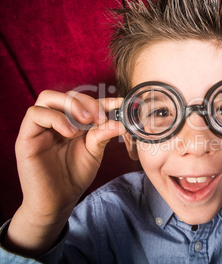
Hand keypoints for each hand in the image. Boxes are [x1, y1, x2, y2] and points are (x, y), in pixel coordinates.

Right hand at [6, 90, 125, 254]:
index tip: (119, 103)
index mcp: (71, 122)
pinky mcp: (26, 137)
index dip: (102, 100)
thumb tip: (121, 123)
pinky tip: (70, 133)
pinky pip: (35, 114)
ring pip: (47, 98)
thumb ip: (103, 134)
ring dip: (71, 106)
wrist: (58, 201)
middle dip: (86, 102)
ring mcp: (39, 128)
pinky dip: (56, 119)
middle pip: (65, 94)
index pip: (84, 102)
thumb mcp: (94, 152)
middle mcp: (54, 121)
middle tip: (99, 117)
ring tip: (85, 123)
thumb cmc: (74, 176)